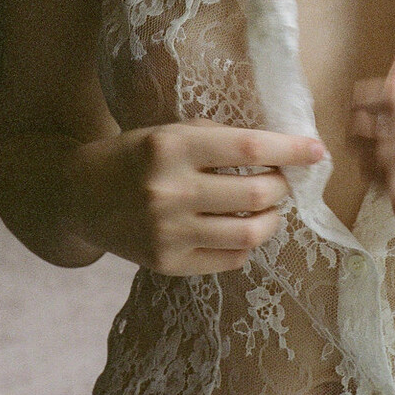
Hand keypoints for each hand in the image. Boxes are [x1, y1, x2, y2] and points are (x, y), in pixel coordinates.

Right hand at [69, 121, 325, 275]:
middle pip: (257, 192)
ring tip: (268, 208)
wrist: (77, 195)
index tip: (317, 151)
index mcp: (171, 146)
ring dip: (272, 218)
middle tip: (281, 181)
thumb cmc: (133, 157)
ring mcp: (168, 231)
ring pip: (250, 232)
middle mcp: (170, 189)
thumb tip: (280, 148)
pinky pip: (231, 258)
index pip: (249, 146)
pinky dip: (247, 243)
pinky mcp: (166, 263)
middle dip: (282, 186)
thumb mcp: (167, 131)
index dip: (291, 148)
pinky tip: (240, 229)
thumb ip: (216, 138)